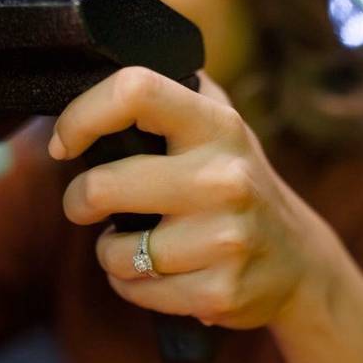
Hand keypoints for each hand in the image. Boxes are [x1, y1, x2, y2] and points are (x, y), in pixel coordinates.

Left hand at [50, 67, 340, 329]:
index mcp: (217, 125)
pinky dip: (132, 285)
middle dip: (79, 201)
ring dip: (111, 251)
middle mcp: (224, 177)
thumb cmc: (236, 185)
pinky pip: (135, 289)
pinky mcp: (219, 291)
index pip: (133, 91)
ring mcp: (225, 238)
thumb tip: (91, 71)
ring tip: (138, 243)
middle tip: (88, 204)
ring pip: (114, 251)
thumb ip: (168, 94)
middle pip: (103, 186)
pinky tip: (159, 274)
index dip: (82, 115)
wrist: (298, 261)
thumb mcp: (218, 125)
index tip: (64, 142)